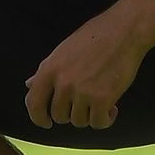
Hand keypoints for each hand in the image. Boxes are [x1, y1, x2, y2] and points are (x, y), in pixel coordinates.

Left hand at [24, 10, 146, 130]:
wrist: (124, 31)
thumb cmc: (95, 36)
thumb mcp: (63, 50)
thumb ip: (46, 71)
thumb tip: (29, 84)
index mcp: (49, 69)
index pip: (33, 103)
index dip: (38, 117)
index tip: (46, 122)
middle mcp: (63, 83)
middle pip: (59, 116)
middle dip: (71, 113)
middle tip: (84, 103)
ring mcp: (82, 92)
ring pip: (79, 121)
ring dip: (89, 115)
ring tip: (99, 101)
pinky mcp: (102, 99)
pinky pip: (98, 123)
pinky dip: (105, 120)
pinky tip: (112, 109)